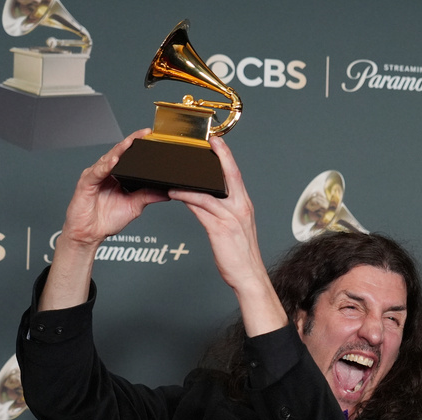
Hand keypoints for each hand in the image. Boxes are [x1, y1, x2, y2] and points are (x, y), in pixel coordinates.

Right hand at [61, 129, 169, 249]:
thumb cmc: (106, 220)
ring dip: (120, 150)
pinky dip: (105, 166)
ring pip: (108, 159)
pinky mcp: (86, 183)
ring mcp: (95, 176)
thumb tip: (166, 192)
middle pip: (119, 153)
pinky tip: (113, 161)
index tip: (152, 138)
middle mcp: (106, 172)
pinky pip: (97, 172)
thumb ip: (148, 196)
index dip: (138, 146)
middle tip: (145, 133)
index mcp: (116, 175)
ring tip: (130, 142)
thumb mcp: (134, 206)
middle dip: (131, 142)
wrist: (89, 234)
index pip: (129, 157)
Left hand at [170, 136, 262, 291]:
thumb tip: (207, 199)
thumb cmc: (240, 254)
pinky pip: (200, 209)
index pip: (236, 175)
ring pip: (207, 192)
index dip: (227, 157)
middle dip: (218, 157)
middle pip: (227, 175)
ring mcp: (230, 217)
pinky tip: (175, 194)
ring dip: (189, 182)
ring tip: (174, 176)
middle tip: (205, 143)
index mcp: (244, 205)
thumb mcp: (236, 228)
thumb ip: (224, 211)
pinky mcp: (220, 229)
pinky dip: (186, 198)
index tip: (216, 142)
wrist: (248, 275)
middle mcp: (240, 208)